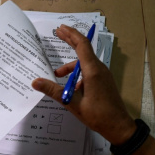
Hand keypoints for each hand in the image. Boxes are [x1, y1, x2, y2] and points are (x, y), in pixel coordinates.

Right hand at [32, 25, 135, 144]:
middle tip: (58, 32)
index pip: (82, 45)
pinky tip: (72, 88)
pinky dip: (79, 75)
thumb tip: (35, 82)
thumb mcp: (73, 103)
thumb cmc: (97, 115)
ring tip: (57, 75)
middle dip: (70, 40)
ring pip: (85, 64)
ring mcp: (103, 75)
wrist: (119, 126)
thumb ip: (54, 91)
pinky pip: (90, 72)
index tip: (60, 28)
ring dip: (71, 67)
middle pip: (84, 50)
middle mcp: (100, 69)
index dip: (71, 34)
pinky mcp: (104, 81)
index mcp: (93, 71)